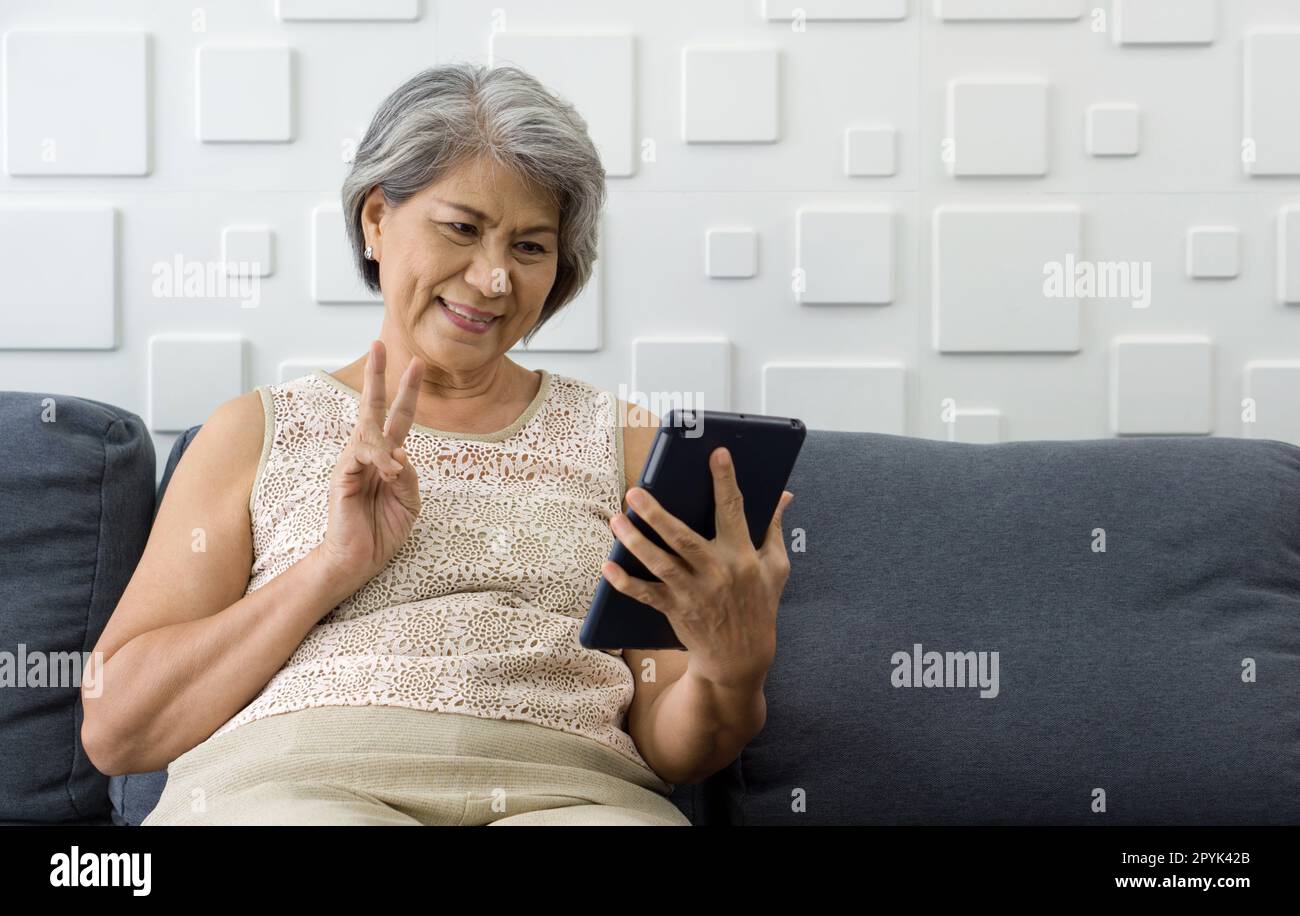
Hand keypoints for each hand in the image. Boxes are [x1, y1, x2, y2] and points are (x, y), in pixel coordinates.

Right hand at [315, 340, 424, 589]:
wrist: (358, 559)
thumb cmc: (382, 531)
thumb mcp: (409, 502)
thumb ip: (409, 476)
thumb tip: (401, 454)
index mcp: (387, 458)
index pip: (398, 417)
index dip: (408, 392)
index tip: (417, 364)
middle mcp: (368, 454)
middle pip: (371, 407)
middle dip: (377, 376)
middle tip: (380, 345)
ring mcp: (352, 463)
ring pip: (370, 434)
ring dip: (387, 447)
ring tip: (394, 474)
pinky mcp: (342, 476)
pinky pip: (363, 457)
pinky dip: (380, 463)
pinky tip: (388, 474)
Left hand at [601, 446, 793, 688]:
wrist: (741, 658)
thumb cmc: (759, 605)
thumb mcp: (775, 568)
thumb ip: (773, 528)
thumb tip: (783, 494)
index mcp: (743, 556)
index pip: (734, 510)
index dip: (726, 480)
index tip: (717, 454)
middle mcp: (717, 573)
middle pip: (683, 538)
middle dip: (657, 514)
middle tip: (635, 491)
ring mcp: (694, 593)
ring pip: (660, 563)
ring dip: (635, 542)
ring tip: (618, 519)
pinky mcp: (676, 610)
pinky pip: (646, 594)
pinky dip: (625, 583)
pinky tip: (608, 567)